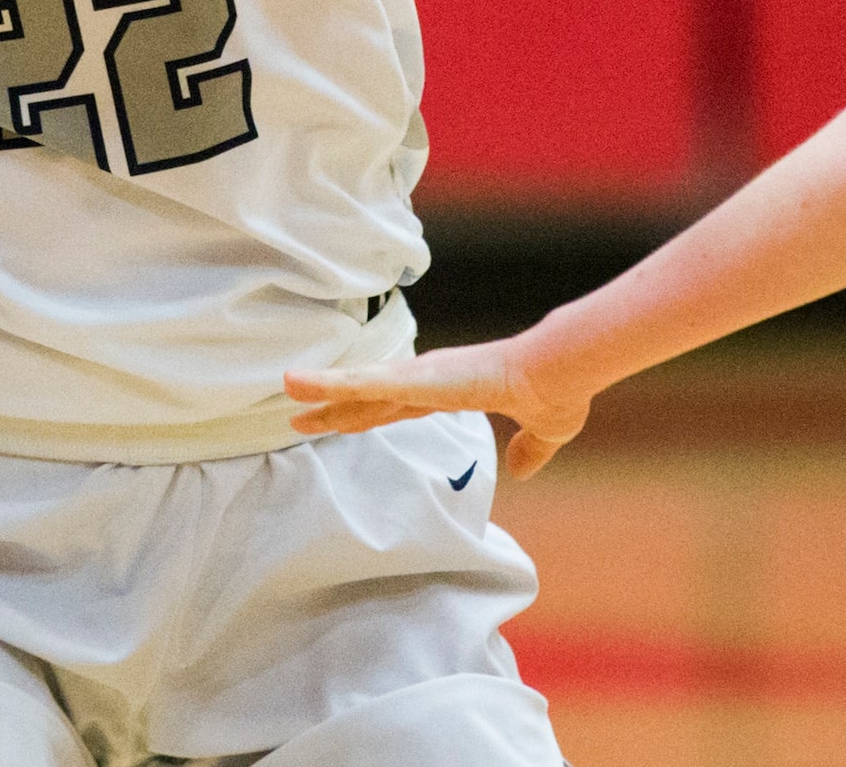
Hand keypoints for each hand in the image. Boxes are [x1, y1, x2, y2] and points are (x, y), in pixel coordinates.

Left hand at [284, 334, 592, 478]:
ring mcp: (420, 378)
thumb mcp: (545, 432)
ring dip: (321, 390)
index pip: (397, 407)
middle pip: (368, 398)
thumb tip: (522, 470)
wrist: (559, 375)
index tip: (341, 421)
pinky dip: (328, 382)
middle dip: (333, 408)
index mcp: (451, 392)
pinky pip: (363, 382)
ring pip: (359, 386)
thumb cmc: (557, 392)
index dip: (367, 413)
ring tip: (286, 390)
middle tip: (297, 418)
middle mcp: (429, 381)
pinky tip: (298, 384)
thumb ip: (530, 451)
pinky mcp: (417, 378)